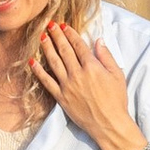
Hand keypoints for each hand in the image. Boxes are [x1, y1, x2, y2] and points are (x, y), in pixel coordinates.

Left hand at [30, 20, 136, 149]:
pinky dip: (39, 71)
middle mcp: (77, 74)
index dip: (70, 33)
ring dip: (46, 48)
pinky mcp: (61, 97)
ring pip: (53, 62)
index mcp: (92, 67)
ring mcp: (67, 85)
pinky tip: (32, 62)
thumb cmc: (117, 100)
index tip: (63, 25)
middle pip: (64, 50)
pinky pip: (47, 82)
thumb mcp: (117, 75)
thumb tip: (98, 40)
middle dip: (56, 36)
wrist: (109, 124)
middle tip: (49, 24)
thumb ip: (106, 56)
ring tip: (41, 37)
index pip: (78, 45)